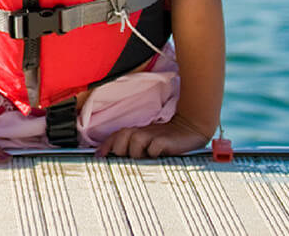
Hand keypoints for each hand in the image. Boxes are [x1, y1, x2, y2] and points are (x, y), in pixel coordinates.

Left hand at [96, 114, 211, 157]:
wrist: (189, 129)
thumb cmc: (165, 138)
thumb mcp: (147, 141)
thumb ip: (131, 146)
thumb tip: (114, 157)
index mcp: (133, 132)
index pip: (113, 138)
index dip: (105, 147)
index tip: (99, 156)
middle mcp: (139, 132)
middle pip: (119, 141)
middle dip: (121, 152)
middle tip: (130, 158)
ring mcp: (151, 136)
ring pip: (133, 145)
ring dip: (137, 154)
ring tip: (146, 157)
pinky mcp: (163, 141)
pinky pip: (152, 149)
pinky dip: (153, 153)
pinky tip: (158, 156)